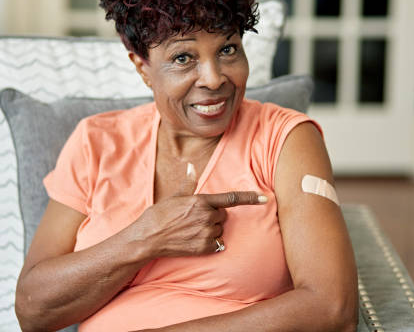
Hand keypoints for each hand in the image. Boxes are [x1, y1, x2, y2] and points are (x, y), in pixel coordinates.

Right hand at [136, 165, 266, 256]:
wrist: (148, 238)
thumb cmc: (159, 215)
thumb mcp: (174, 196)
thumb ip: (188, 182)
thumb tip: (191, 166)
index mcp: (201, 201)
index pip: (232, 198)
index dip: (250, 198)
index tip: (265, 198)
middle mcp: (206, 216)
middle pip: (223, 214)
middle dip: (214, 215)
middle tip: (194, 218)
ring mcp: (206, 233)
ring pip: (219, 229)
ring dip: (211, 229)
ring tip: (191, 229)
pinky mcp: (204, 248)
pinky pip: (217, 243)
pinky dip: (210, 242)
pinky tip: (194, 240)